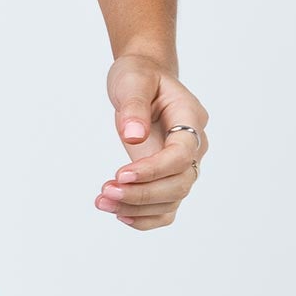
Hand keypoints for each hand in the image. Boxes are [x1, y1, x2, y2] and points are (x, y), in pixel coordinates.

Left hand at [95, 53, 209, 230]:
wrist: (143, 82)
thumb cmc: (140, 77)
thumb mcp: (133, 80)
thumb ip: (134, 106)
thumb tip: (133, 136)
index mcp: (190, 118)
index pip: (181, 155)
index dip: (154, 170)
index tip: (120, 174)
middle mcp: (194, 146)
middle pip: (180, 184)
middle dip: (142, 194)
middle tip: (105, 192)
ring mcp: (183, 166)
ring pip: (171, 201)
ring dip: (136, 209)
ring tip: (102, 201)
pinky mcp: (168, 179)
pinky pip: (165, 209)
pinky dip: (144, 218)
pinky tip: (119, 213)